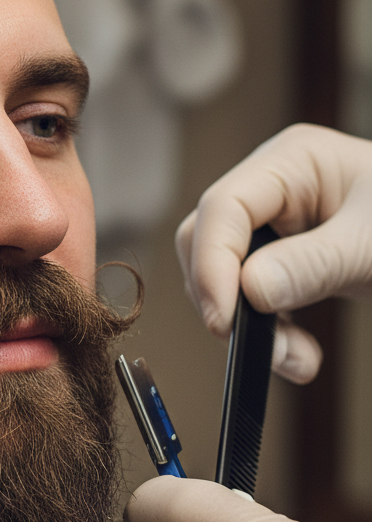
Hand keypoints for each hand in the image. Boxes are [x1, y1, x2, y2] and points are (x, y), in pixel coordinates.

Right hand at [176, 123, 371, 382]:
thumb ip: (313, 264)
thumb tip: (248, 291)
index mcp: (293, 160)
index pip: (224, 208)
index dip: (212, 263)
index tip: (224, 317)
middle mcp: (276, 189)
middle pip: (208, 241)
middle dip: (225, 298)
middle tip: (251, 345)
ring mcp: (280, 225)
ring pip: (225, 276)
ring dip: (251, 327)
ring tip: (294, 360)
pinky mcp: (289, 261)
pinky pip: (253, 298)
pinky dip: (270, 333)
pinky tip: (299, 356)